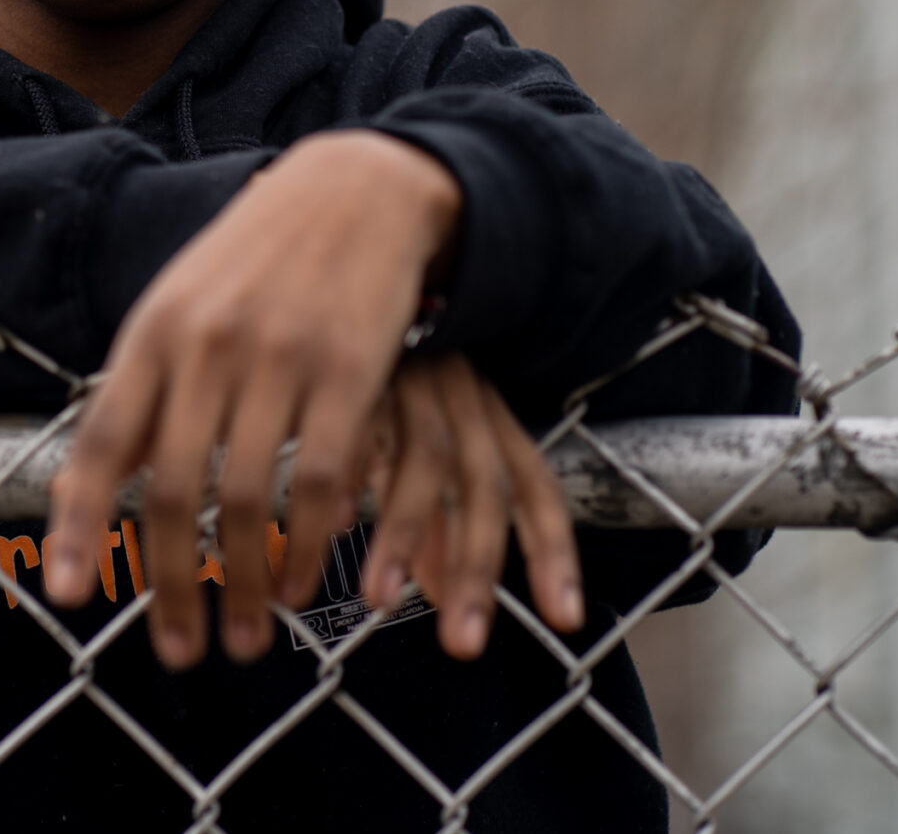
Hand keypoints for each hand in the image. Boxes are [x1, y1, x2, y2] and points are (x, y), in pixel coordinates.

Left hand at [41, 130, 459, 667]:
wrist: (356, 189)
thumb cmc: (258, 259)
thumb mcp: (181, 302)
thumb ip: (143, 387)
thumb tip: (88, 483)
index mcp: (153, 330)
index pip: (103, 442)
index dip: (78, 523)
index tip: (67, 594)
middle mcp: (206, 344)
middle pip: (172, 490)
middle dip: (171, 584)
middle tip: (182, 650)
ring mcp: (278, 356)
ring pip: (246, 498)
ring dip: (241, 583)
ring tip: (245, 637)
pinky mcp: (348, 368)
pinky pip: (321, 479)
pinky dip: (308, 545)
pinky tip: (302, 585)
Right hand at [361, 351, 583, 657]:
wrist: (357, 252)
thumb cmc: (395, 366)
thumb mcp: (424, 440)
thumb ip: (436, 518)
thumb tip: (443, 592)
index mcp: (487, 414)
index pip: (535, 485)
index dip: (552, 550)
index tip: (565, 617)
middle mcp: (460, 396)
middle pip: (483, 485)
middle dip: (478, 570)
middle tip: (463, 644)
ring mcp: (409, 376)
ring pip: (424, 461)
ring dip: (405, 535)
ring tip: (381, 599)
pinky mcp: (355, 359)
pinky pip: (358, 421)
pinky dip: (346, 472)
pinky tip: (331, 520)